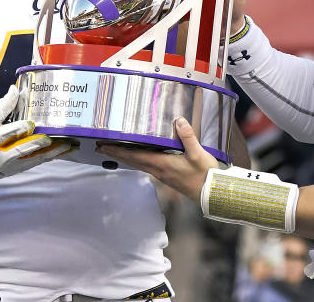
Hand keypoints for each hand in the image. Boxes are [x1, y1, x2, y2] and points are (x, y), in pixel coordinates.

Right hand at [0, 85, 70, 196]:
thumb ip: (3, 107)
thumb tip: (14, 89)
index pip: (5, 135)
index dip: (18, 129)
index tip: (30, 124)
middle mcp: (1, 155)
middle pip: (21, 149)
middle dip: (38, 143)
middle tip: (52, 137)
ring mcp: (13, 164)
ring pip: (35, 158)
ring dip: (52, 152)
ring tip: (68, 144)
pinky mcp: (22, 167)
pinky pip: (40, 161)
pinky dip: (54, 156)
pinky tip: (67, 150)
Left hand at [98, 117, 219, 200]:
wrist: (212, 193)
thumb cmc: (205, 175)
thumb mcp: (198, 154)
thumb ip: (187, 136)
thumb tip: (178, 120)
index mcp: (162, 164)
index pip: (135, 156)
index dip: (118, 151)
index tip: (103, 146)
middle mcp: (159, 170)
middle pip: (132, 161)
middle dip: (116, 154)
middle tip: (101, 147)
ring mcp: (163, 174)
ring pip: (139, 164)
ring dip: (126, 157)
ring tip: (116, 150)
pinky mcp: (168, 176)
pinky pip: (147, 166)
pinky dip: (138, 160)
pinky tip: (140, 156)